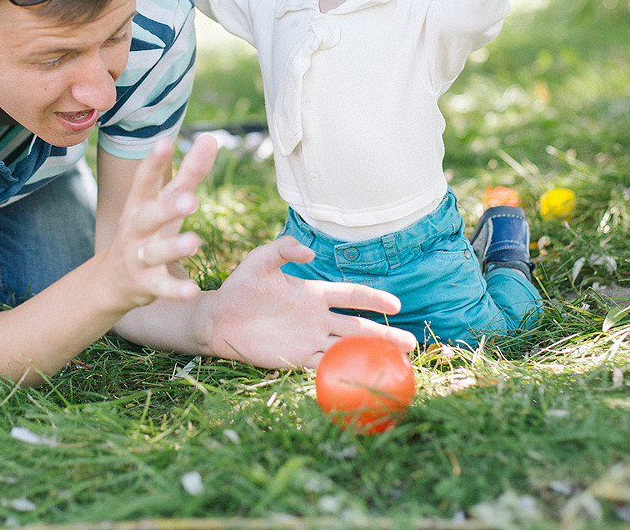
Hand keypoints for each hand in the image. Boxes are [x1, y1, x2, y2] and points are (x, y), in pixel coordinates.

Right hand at [105, 134, 217, 307]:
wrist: (111, 280)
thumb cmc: (146, 230)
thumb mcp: (165, 201)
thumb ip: (189, 172)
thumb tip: (211, 138)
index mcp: (140, 204)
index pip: (145, 180)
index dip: (154, 162)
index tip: (164, 142)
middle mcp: (136, 229)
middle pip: (149, 216)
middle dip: (168, 208)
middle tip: (191, 200)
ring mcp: (139, 257)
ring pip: (155, 252)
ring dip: (173, 248)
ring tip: (193, 243)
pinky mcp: (146, 284)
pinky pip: (162, 287)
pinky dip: (175, 289)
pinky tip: (191, 291)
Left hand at [202, 236, 418, 368]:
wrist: (219, 318)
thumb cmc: (241, 286)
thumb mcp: (261, 260)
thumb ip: (283, 249)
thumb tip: (310, 250)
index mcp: (314, 294)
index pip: (351, 295)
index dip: (373, 299)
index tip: (395, 305)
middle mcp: (316, 318)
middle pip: (357, 327)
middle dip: (384, 335)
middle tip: (411, 343)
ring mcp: (307, 339)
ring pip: (346, 348)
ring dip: (369, 355)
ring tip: (395, 363)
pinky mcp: (294, 357)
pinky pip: (322, 366)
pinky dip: (341, 372)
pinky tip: (359, 379)